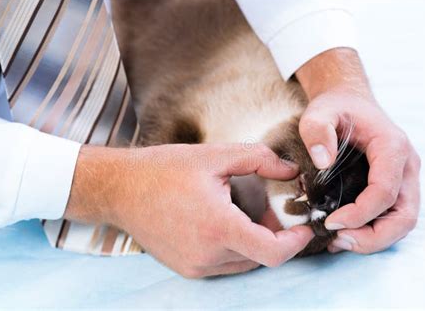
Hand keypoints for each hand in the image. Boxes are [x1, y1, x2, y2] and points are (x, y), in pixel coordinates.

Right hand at [65, 143, 313, 277]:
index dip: (296, 243)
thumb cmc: (163, 170)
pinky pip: (224, 264)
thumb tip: (290, 170)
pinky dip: (234, 248)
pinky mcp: (186, 268)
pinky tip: (225, 223)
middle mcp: (207, 254)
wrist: (120, 189)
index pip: (272, 252)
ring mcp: (195, 266)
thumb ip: (259, 160)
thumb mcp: (215, 155)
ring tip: (246, 214)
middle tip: (274, 211)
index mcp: (218, 227)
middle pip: (260, 256)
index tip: (304, 228)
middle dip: (275, 236)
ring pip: (243, 262)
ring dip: (254, 242)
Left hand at [296, 48, 420, 253]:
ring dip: (373, 239)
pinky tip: (344, 234)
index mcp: (392, 147)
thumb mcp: (319, 112)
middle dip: (372, 237)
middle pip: (404, 216)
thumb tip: (323, 162)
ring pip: (402, 222)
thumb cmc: (335, 107)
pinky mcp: (396, 186)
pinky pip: (392, 217)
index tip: (330, 223)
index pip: (385, 191)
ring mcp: (404, 178)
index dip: (360, 214)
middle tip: (337, 240)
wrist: (348, 101)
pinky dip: (372, 232)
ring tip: (338, 241)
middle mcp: (406, 166)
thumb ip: (317, 131)